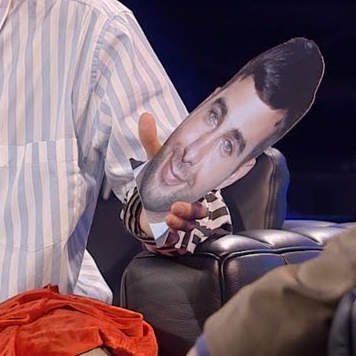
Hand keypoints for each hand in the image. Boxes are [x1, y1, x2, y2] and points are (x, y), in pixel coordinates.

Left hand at [139, 112, 208, 241]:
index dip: (211, 187)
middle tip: (175, 206)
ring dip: (180, 223)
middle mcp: (190, 203)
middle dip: (191, 210)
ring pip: (189, 225)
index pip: (206, 187)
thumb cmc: (159, 179)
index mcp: (191, 185)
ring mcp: (181, 218)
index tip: (205, 187)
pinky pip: (177, 238)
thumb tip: (145, 116)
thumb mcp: (156, 159)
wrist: (147, 202)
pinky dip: (171, 237)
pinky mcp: (171, 230)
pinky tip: (164, 233)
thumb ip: (150, 140)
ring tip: (168, 217)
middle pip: (200, 211)